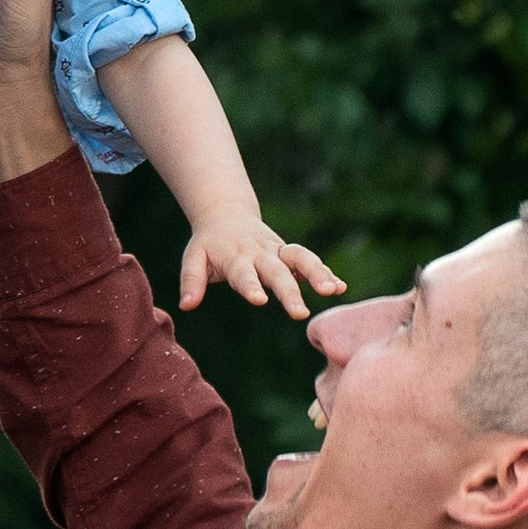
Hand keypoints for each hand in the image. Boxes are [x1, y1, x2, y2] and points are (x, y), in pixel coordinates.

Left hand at [180, 208, 344, 321]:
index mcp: (235, 256)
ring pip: (301, 259)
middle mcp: (260, 253)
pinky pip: (310, 262)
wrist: (227, 215)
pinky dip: (326, 273)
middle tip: (300, 313)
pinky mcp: (290, 254)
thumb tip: (186, 305)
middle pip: (277, 271)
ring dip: (317, 274)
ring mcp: (278, 252)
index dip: (251, 285)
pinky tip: (341, 288)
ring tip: (331, 291)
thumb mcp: (193, 258)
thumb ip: (191, 280)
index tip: (260, 299)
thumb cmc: (209, 244)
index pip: (243, 273)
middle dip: (290, 291)